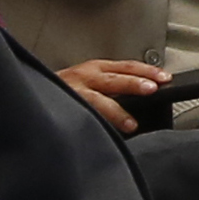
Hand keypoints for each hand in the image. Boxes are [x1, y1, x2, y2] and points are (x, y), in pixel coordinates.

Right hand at [53, 58, 167, 134]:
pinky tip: (105, 133)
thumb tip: (146, 92)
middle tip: (152, 89)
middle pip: (113, 79)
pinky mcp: (62, 109)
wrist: (33, 92)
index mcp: (95, 68)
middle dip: (133, 83)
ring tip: (131, 123)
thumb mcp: (92, 80)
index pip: (126, 67)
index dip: (146, 71)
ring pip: (96, 101)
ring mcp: (72, 93)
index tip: (165, 78)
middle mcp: (84, 77)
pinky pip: (80, 116)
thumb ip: (114, 85)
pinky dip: (94, 124)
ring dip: (115, 111)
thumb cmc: (66, 89)